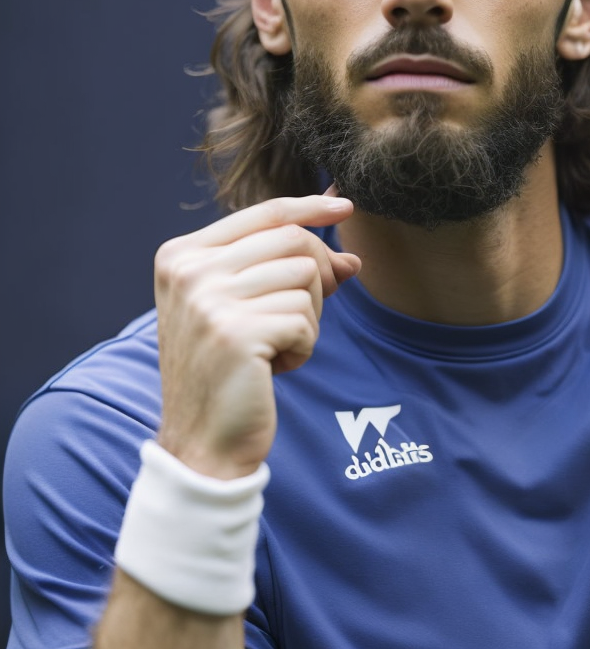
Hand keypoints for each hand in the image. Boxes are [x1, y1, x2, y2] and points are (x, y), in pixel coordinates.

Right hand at [153, 194, 359, 478]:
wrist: (200, 443)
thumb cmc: (227, 372)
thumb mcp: (245, 310)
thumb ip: (284, 272)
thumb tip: (349, 258)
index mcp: (181, 255)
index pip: (263, 214)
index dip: (309, 207)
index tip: (344, 205)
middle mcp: (190, 270)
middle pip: (294, 241)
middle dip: (316, 278)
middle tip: (298, 320)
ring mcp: (209, 299)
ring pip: (305, 279)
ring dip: (306, 320)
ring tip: (273, 349)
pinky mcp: (236, 332)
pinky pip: (305, 319)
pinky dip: (303, 347)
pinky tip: (272, 369)